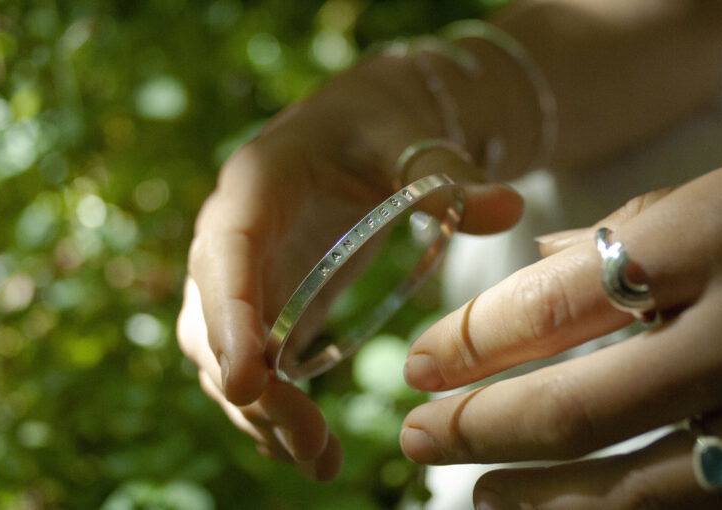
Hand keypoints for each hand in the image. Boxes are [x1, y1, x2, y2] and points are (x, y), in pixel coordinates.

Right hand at [176, 54, 524, 479]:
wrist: (356, 128)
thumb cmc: (374, 125)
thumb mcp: (405, 140)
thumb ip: (444, 174)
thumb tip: (509, 209)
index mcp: (253, 189)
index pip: (225, 255)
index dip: (228, 318)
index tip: (247, 382)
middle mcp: (233, 239)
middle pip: (211, 323)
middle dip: (252, 387)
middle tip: (312, 442)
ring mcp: (245, 276)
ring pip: (225, 356)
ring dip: (263, 414)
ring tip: (320, 463)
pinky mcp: (267, 304)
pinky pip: (256, 364)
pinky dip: (276, 410)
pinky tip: (314, 451)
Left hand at [401, 161, 721, 506]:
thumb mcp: (719, 198)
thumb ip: (626, 231)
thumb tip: (530, 256)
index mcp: (720, 237)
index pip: (557, 301)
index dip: (472, 339)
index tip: (419, 362)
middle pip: (579, 403)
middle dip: (480, 424)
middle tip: (414, 432)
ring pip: (636, 485)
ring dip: (538, 498)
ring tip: (474, 495)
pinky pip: (686, 503)